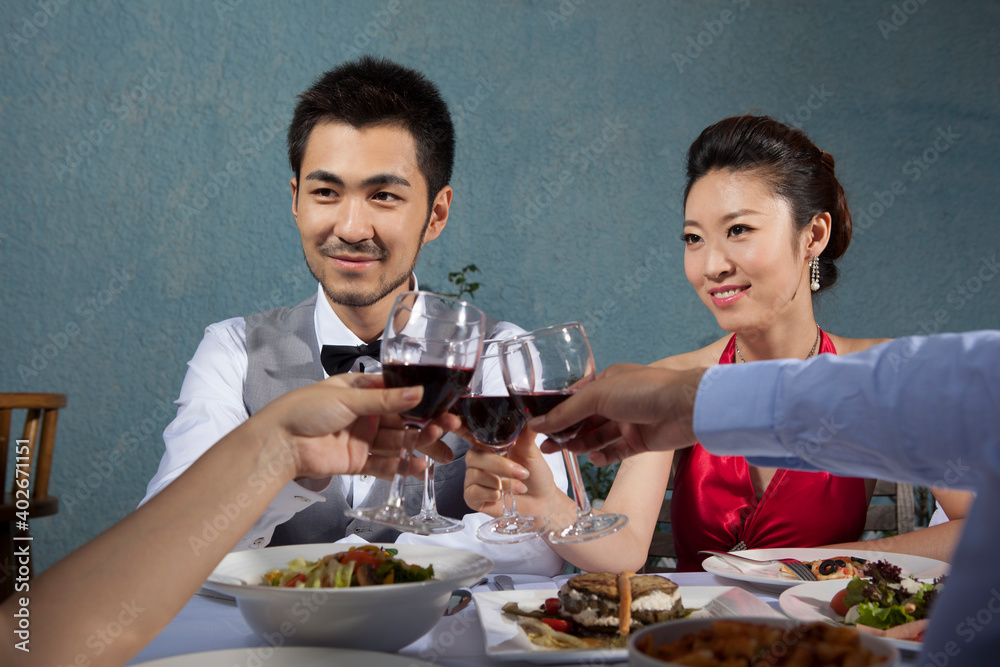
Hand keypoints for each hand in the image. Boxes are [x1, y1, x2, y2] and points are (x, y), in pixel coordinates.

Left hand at [256, 374, 456, 479]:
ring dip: (420, 446)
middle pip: (404, 421)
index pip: (400, 395)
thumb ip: (385, 399)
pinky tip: (420, 467)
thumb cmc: (305, 409)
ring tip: (441, 450)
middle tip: (450, 429)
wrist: (280, 442)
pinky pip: (385, 465)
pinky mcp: (358, 462)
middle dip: (428, 426)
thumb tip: (417, 393)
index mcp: (363, 391)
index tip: (445, 406)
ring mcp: (364, 439)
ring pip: (399, 443)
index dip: (423, 401)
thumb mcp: (349, 397)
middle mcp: (367, 415)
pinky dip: (403, 467)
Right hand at [463, 427, 557, 516]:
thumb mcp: (532, 452)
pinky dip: (491, 494)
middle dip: (499, 465)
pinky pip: (473, 492)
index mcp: (487, 445)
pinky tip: (502, 495)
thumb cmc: (536, 475)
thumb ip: (525, 434)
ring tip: (518, 487)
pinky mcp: (472, 497)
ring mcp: (473, 478)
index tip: (456, 422)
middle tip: (521, 472)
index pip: (467, 432)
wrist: (542, 501)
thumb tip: (529, 415)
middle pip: (473, 456)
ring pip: (475, 475)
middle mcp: (477, 460)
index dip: (459, 427)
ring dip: (501, 483)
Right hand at [532, 364, 704, 464]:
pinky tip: (591, 458)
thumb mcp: (597, 395)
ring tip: (562, 452)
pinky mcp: (640, 441)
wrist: (685, 408)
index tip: (540, 425)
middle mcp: (618, 400)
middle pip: (585, 419)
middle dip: (565, 431)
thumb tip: (539, 425)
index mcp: (608, 381)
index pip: (576, 398)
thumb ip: (567, 412)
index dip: (558, 412)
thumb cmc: (643, 390)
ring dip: (579, 444)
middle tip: (546, 444)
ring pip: (598, 436)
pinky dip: (602, 456)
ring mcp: (629, 421)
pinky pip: (615, 452)